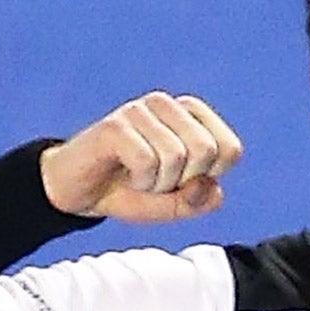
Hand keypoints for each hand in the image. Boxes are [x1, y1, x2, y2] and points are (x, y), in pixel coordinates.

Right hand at [41, 92, 243, 222]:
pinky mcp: (115, 125)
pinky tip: (124, 175)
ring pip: (176, 157)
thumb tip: (212, 188)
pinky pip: (147, 162)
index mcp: (190, 115)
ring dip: (158, 184)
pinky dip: (140, 182)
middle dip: (184, 181)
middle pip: (206, 151)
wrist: (79, 192)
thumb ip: (200, 200)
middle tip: (157, 181)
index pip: (230, 149)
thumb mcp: (173, 205)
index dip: (210, 178)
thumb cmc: (129, 191)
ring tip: (138, 178)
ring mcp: (139, 110)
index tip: (183, 181)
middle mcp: (167, 105)